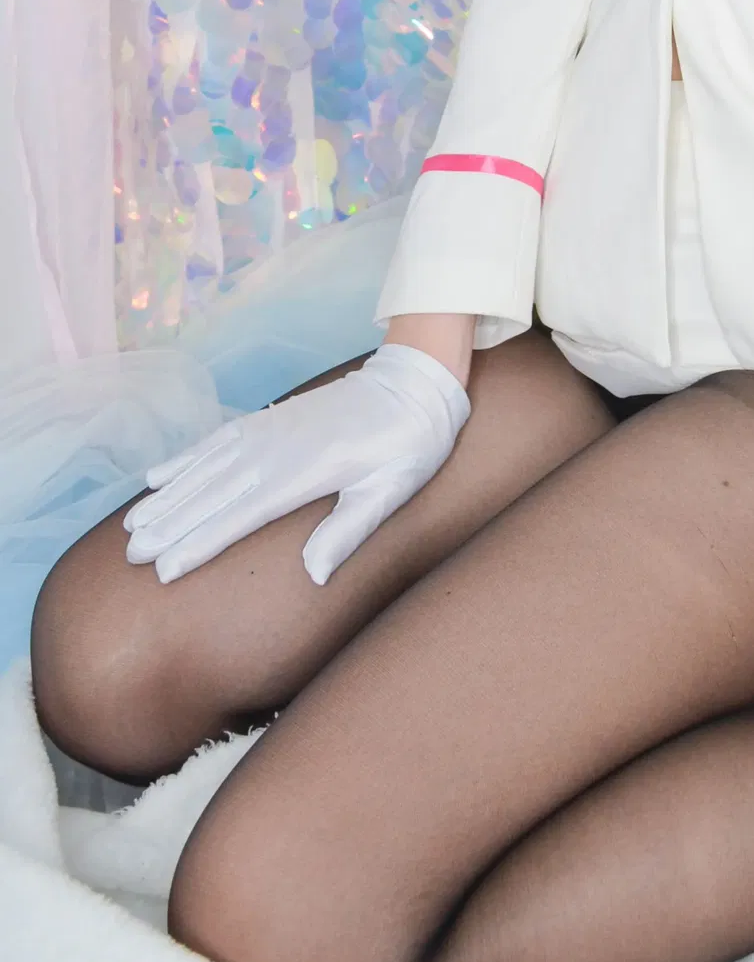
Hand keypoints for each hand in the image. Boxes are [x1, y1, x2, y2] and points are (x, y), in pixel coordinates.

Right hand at [123, 343, 471, 587]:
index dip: (199, 544)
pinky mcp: (269, 419)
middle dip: (170, 525)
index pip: (241, 516)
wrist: (413, 386)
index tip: (163, 570)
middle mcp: (277, 451)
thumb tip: (313, 575)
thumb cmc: (406, 446)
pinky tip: (157, 475)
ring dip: (167, 496)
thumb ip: (348, 530)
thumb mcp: (390, 491)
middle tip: (131, 556)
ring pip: (206, 468)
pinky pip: (217, 440)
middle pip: (213, 494)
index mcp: (305, 475)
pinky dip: (185, 458)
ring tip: (132, 525)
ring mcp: (269, 431)